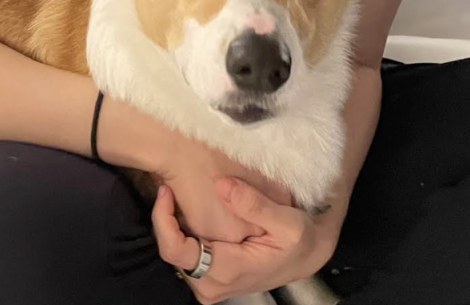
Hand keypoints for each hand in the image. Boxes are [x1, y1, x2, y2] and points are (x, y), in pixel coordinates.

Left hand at [152, 177, 339, 304]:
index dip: (163, 221)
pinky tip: (188, 210)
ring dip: (173, 224)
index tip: (166, 192)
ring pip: (175, 252)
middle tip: (170, 188)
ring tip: (178, 195)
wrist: (306, 256)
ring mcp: (210, 285)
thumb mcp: (287, 220)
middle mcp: (213, 285)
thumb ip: (254, 204)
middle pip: (170, 251)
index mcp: (227, 270)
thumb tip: (221, 184)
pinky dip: (182, 231)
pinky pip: (185, 254)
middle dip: (167, 219)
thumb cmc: (299, 240)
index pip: (175, 252)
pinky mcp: (211, 278)